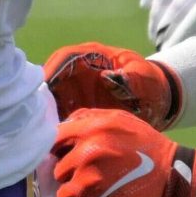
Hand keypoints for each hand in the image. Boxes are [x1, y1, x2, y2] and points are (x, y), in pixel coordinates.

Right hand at [43, 42, 178, 126]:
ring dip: (46, 113)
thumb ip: (130, 78)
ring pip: (52, 99)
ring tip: (43, 131)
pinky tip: (54, 139)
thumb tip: (107, 77)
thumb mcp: (144, 78)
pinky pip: (60, 115)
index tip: (45, 87)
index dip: (53, 70)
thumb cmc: (150, 84)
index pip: (65, 58)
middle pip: (51, 79)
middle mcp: (79, 73)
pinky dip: (55, 125)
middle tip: (38, 116)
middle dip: (43, 95)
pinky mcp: (77, 108)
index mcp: (93, 57)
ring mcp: (76, 91)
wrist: (157, 103)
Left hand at [51, 109, 195, 196]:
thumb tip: (61, 128)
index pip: (55, 140)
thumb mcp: (121, 121)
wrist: (179, 183)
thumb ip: (88, 119)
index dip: (61, 150)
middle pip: (58, 170)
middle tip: (92, 179)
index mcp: (93, 131)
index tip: (68, 158)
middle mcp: (87, 156)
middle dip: (72, 175)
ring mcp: (88, 186)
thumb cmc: (149, 151)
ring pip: (63, 195)